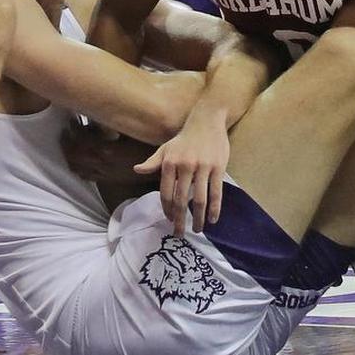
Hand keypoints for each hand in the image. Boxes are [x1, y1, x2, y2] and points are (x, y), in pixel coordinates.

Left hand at [61, 120, 158, 184]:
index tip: (71, 121)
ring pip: (78, 167)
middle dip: (67, 143)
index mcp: (107, 149)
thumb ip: (116, 124)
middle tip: (64, 132)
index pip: (83, 139)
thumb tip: (102, 112)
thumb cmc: (148, 148)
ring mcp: (103, 173)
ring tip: (67, 146)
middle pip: (75, 154)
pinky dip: (78, 169)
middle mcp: (101, 163)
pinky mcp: (107, 179)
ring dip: (69, 156)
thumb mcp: (134, 132)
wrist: (158, 170)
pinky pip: (87, 176)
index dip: (75, 130)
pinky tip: (77, 163)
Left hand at [134, 116, 228, 235]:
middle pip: (181, 200)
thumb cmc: (185, 138)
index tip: (170, 220)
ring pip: (199, 199)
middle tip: (179, 234)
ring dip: (198, 218)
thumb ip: (153, 162)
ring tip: (198, 230)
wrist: (207, 120)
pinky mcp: (218, 168)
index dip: (167, 210)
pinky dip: (215, 209)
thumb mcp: (166, 148)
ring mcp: (203, 167)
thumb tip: (136, 170)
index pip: (166, 193)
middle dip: (180, 220)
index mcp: (170, 163)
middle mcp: (185, 166)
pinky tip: (213, 219)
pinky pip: (216, 193)